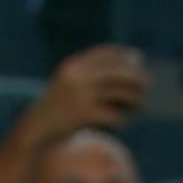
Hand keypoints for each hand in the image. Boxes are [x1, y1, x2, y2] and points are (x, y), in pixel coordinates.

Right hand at [32, 45, 148, 137]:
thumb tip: (133, 60)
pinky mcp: (85, 117)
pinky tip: (121, 123)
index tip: (137, 60)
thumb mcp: (69, 82)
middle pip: (120, 72)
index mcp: (74, 65)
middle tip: (146, 85)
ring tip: (138, 106)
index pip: (108, 53)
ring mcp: (81, 96)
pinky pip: (116, 116)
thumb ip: (93, 71)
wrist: (36, 129)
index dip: (126, 56)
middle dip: (137, 79)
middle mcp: (78, 77)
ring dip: (135, 100)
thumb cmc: (58, 106)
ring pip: (122, 94)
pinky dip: (122, 120)